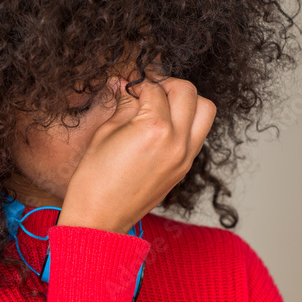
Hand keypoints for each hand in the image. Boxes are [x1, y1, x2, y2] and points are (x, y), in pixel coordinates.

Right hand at [56, 69, 216, 233]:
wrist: (99, 219)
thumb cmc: (94, 181)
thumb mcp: (104, 135)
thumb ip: (122, 106)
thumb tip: (125, 86)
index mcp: (154, 128)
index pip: (154, 89)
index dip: (138, 82)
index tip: (128, 84)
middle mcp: (177, 141)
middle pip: (189, 92)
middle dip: (168, 84)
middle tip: (148, 90)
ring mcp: (185, 156)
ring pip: (206, 111)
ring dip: (187, 101)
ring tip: (162, 106)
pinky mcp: (184, 168)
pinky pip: (199, 134)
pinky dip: (187, 123)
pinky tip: (163, 126)